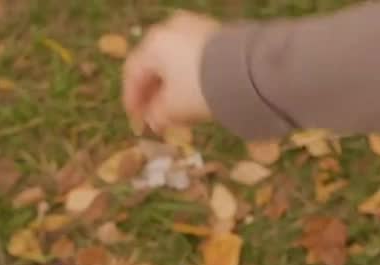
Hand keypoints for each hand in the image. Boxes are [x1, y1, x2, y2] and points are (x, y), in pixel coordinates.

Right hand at [122, 11, 220, 131]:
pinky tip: (195, 94)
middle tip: (156, 117)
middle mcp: (170, 29)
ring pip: (175, 61)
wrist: (247, 71)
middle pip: (154, 65)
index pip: (133, 72)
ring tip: (177, 110)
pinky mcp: (216, 34)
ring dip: (172, 86)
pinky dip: (189, 76)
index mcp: (153, 44)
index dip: (132, 99)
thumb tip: (153, 119)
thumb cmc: (199, 89)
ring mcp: (195, 28)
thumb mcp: (174, 108)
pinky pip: (194, 58)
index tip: (136, 120)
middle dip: (154, 93)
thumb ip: (157, 115)